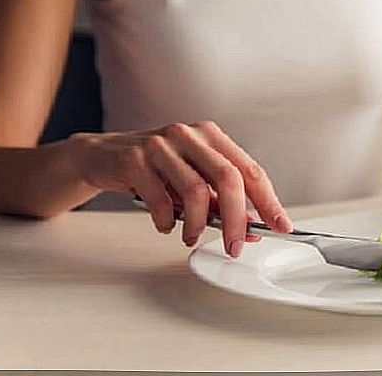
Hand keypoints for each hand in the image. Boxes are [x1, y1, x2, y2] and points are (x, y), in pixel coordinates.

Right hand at [70, 121, 291, 256]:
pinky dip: (168, 220)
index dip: (268, 200)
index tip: (280, 226)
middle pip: (228, 178)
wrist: (101, 157)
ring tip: (191, 237)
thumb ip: (218, 200)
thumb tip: (250, 228)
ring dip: (198, 224)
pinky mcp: (135, 159)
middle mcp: (189, 134)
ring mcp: (161, 144)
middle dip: (237, 219)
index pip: (249, 169)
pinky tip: (166, 225)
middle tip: (235, 246)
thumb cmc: (153, 170)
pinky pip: (161, 199)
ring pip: (196, 190)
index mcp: (211, 135)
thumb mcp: (190, 180)